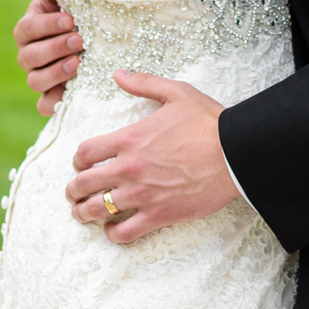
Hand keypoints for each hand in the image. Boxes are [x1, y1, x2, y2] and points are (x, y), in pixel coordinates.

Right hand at [14, 0, 82, 115]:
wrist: (89, 40)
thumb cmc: (75, 16)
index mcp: (28, 29)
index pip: (28, 28)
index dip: (47, 25)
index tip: (70, 20)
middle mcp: (28, 55)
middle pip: (30, 56)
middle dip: (54, 48)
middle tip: (79, 41)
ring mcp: (37, 76)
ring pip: (35, 81)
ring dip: (55, 73)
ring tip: (77, 64)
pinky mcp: (50, 96)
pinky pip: (44, 105)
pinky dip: (54, 101)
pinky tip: (70, 93)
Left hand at [65, 71, 238, 243]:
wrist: (235, 153)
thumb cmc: (208, 122)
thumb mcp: (176, 92)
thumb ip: (143, 83)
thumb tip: (118, 74)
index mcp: (129, 138)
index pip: (85, 152)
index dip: (77, 160)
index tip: (80, 165)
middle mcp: (129, 167)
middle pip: (84, 183)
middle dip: (73, 190)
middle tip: (73, 193)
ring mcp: (142, 194)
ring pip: (98, 210)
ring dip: (84, 213)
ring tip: (82, 214)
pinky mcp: (159, 215)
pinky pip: (125, 232)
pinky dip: (113, 234)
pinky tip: (113, 230)